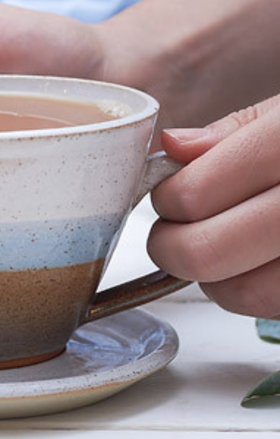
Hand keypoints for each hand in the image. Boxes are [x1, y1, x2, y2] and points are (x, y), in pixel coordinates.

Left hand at [149, 94, 279, 317]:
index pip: (195, 193)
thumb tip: (172, 148)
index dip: (168, 199)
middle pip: (205, 252)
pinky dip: (248, 290)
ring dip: (212, 275)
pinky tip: (253, 261)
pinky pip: (269, 306)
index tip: (169, 194)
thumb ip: (234, 132)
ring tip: (220, 243)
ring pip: (237, 292)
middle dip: (173, 245)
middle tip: (176, 229)